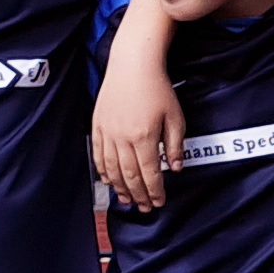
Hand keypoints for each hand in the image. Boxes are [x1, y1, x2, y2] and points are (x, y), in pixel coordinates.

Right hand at [94, 73, 185, 210]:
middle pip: (129, 175)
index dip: (154, 191)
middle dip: (138, 195)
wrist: (132, 65)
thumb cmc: (156, 88)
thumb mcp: (175, 117)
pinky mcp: (98, 126)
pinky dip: (103, 171)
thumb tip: (175, 168)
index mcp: (144, 136)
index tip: (159, 202)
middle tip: (144, 207)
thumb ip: (175, 145)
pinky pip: (98, 155)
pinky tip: (108, 181)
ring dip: (119, 188)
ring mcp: (108, 132)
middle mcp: (122, 138)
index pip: (149, 173)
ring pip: (111, 169)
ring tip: (127, 200)